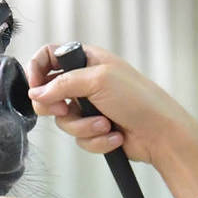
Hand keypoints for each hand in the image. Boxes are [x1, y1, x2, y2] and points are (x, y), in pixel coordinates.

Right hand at [26, 44, 193, 163]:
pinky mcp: (94, 129)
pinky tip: (113, 136)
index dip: (37, 71)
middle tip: (65, 108)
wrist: (161, 133)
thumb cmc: (140, 99)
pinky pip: (78, 137)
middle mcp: (85, 82)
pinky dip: (95, 140)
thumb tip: (37, 92)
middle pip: (49, 93)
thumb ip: (63, 83)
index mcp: (87, 61)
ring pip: (63, 120)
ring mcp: (89, 107)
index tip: (36, 88)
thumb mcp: (98, 80)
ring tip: (104, 125)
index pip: (49, 57)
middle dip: (55, 106)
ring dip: (83, 126)